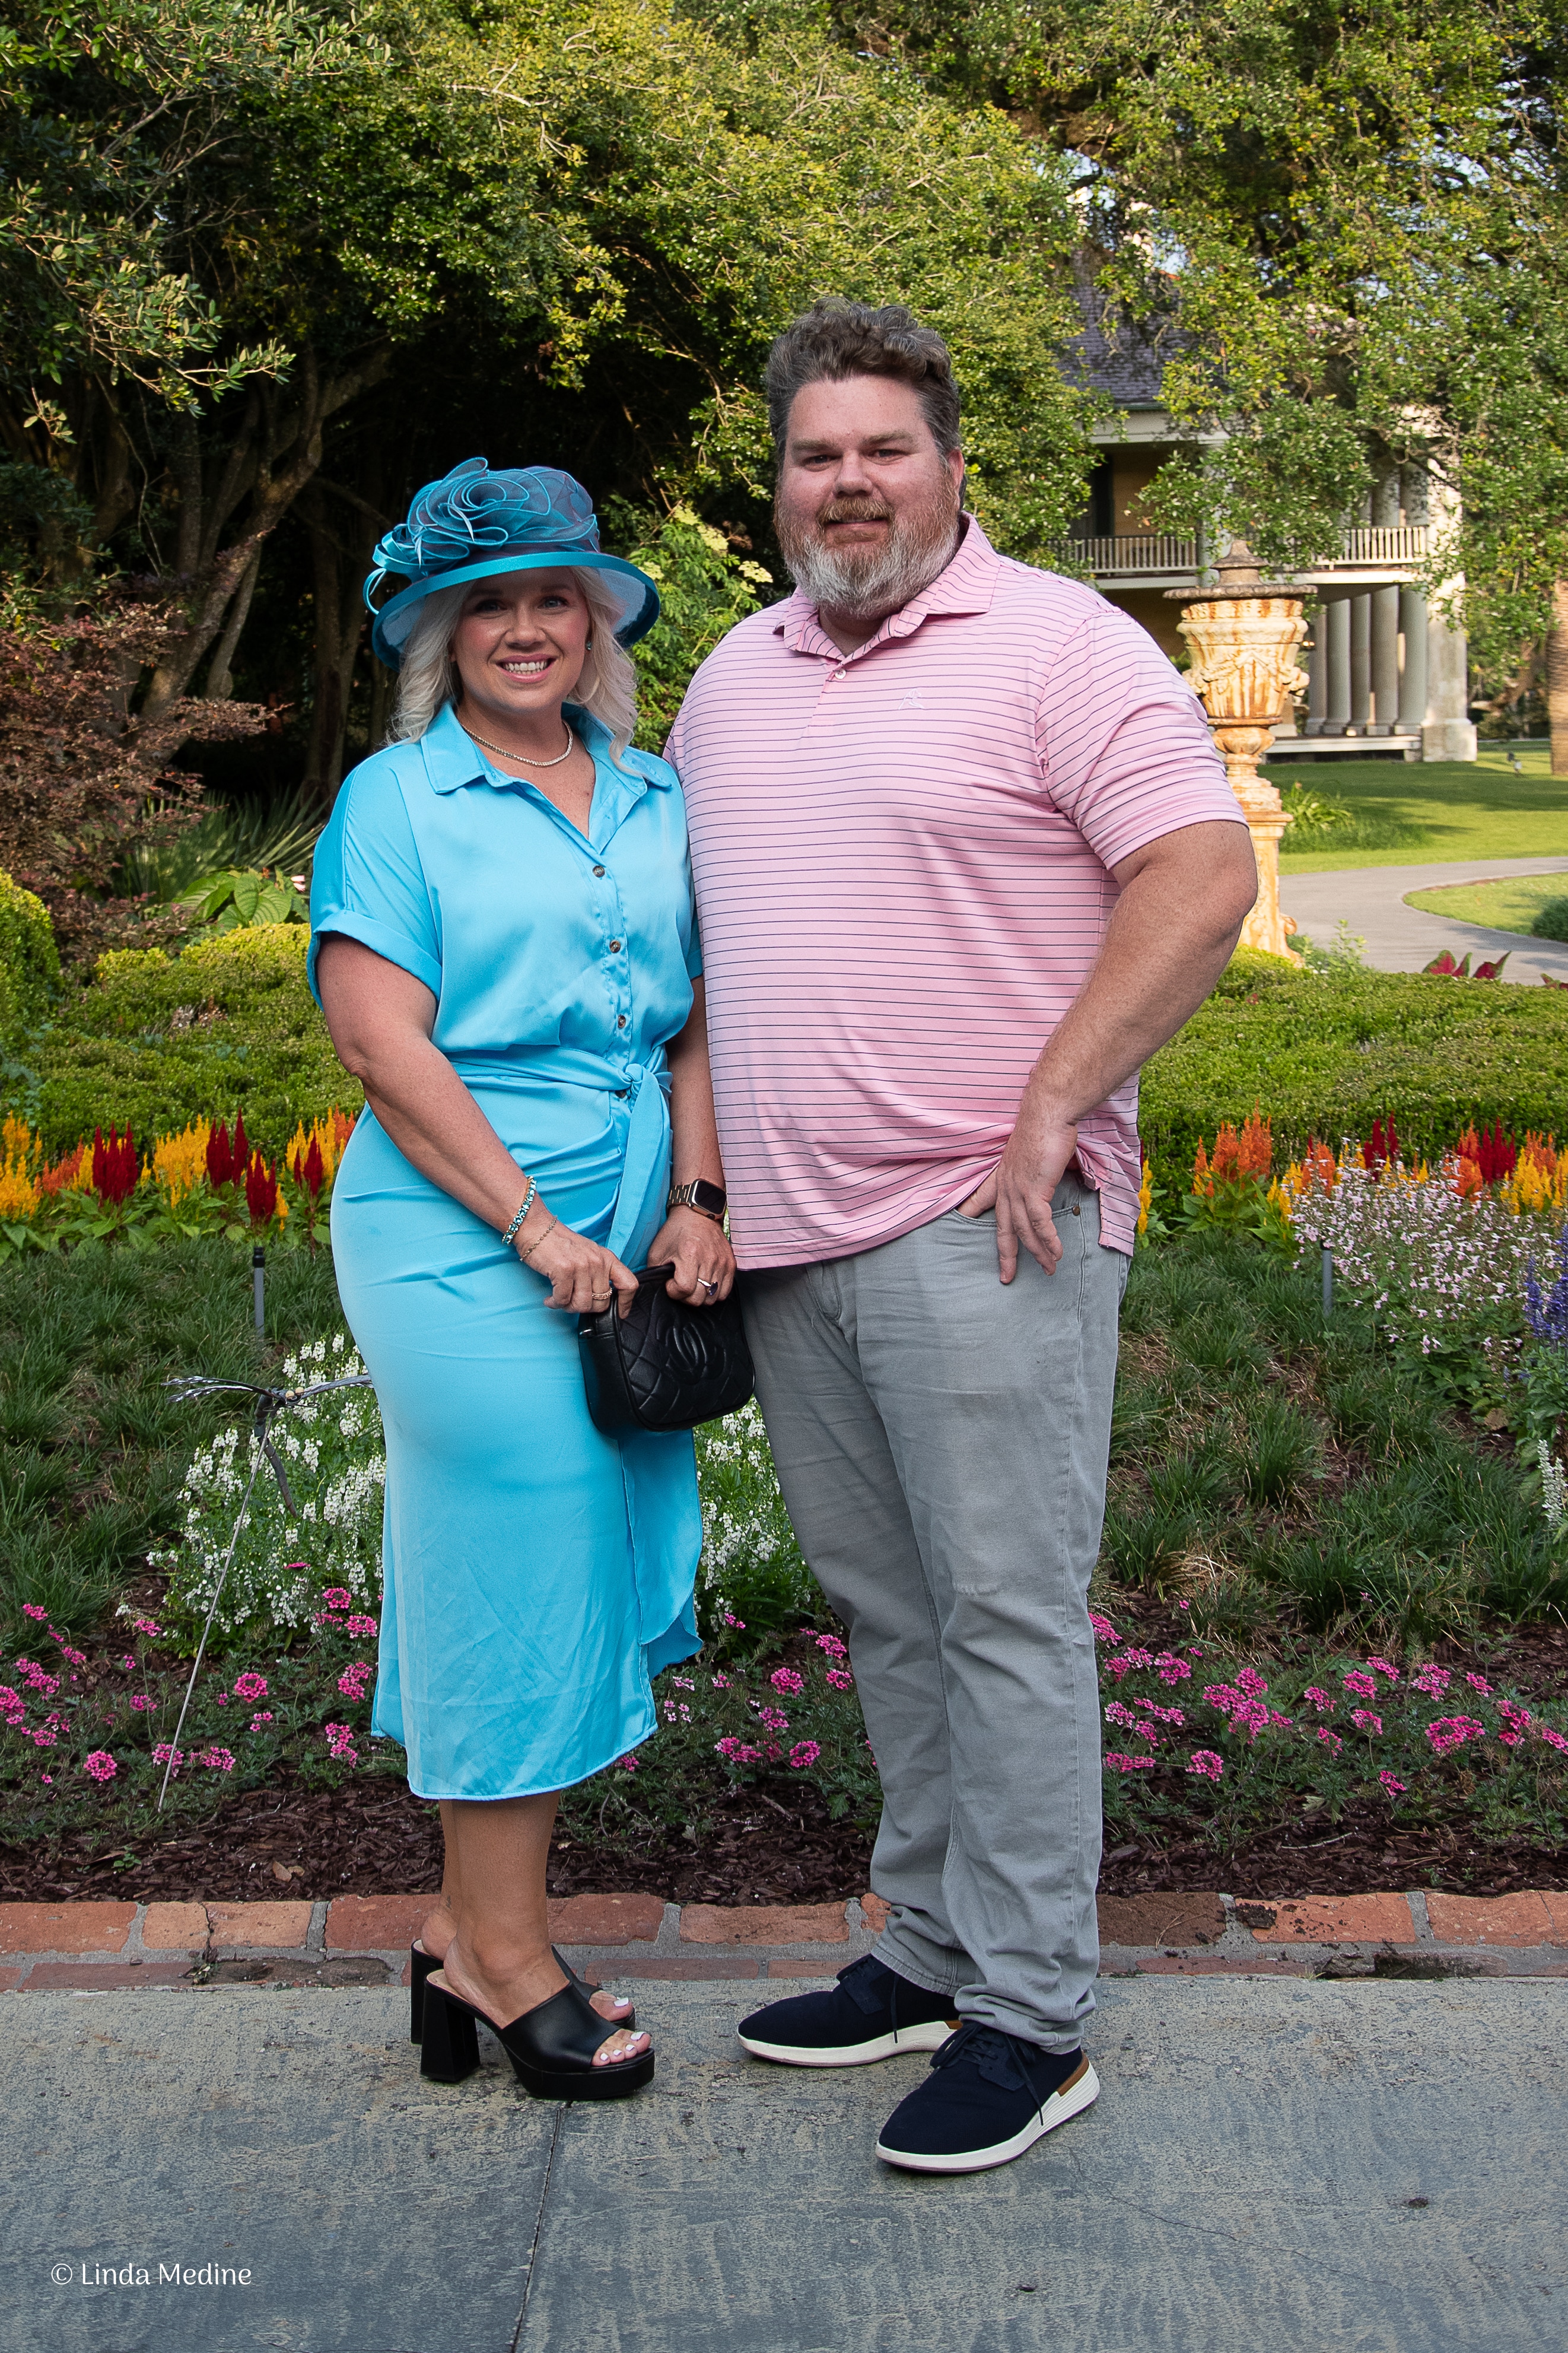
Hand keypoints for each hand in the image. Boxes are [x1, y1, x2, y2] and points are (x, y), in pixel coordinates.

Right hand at [521, 1214, 639, 1316]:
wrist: (536, 1227)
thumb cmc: (560, 1243)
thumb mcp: (588, 1253)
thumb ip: (599, 1272)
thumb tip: (601, 1298)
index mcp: (607, 1258)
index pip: (629, 1284)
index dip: (626, 1303)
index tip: (620, 1314)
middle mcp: (598, 1262)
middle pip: (601, 1303)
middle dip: (585, 1308)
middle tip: (572, 1302)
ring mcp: (582, 1266)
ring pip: (582, 1305)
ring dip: (568, 1307)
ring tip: (559, 1300)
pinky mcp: (564, 1270)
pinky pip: (563, 1300)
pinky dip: (555, 1303)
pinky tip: (550, 1298)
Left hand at [643, 1206, 736, 1305]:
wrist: (698, 1214)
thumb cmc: (676, 1231)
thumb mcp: (658, 1251)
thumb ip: (656, 1273)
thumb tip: (660, 1289)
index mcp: (690, 1254)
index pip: (685, 1288)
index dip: (674, 1291)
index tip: (670, 1283)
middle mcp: (709, 1259)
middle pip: (699, 1298)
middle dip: (686, 1296)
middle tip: (680, 1285)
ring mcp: (722, 1262)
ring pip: (712, 1298)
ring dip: (700, 1296)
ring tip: (693, 1284)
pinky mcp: (731, 1264)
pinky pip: (724, 1291)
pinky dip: (714, 1292)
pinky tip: (705, 1283)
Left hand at [959, 1102, 1078, 1283]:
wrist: (1049, 1112)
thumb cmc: (1045, 1127)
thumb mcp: (1036, 1152)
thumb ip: (1041, 1169)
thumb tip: (1057, 1174)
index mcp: (1002, 1175)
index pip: (981, 1198)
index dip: (972, 1210)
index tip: (964, 1221)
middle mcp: (1006, 1185)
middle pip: (1003, 1228)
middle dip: (1006, 1255)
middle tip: (1007, 1277)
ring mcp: (1018, 1189)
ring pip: (1024, 1231)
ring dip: (1038, 1253)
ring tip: (1048, 1269)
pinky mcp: (1033, 1190)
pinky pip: (1040, 1223)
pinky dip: (1048, 1241)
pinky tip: (1055, 1254)